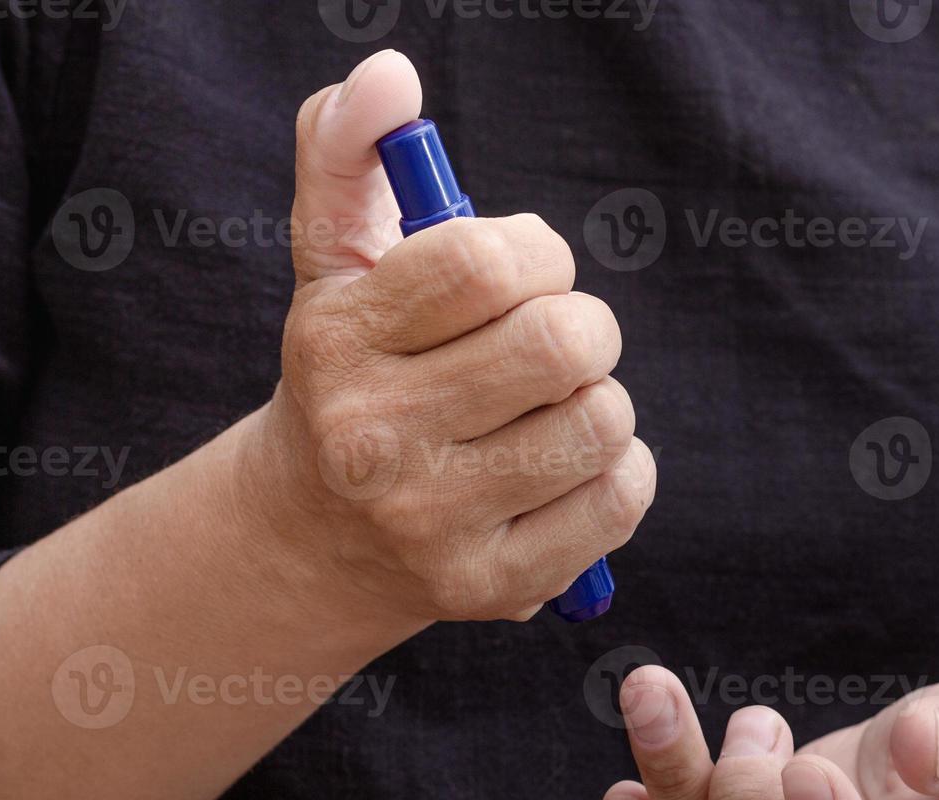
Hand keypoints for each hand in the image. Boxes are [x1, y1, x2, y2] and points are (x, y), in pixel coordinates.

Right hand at [246, 51, 655, 623]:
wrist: (316, 535)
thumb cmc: (353, 374)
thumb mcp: (334, 263)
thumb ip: (349, 152)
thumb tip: (388, 73)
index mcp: (337, 338)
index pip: (488, 261)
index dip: (538, 253)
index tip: (526, 275)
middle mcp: (374, 438)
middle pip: (564, 344)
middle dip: (583, 327)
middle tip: (556, 344)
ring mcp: (432, 522)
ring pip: (600, 423)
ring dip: (600, 400)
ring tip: (555, 408)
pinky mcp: (490, 587)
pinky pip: (619, 501)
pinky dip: (623, 471)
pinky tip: (574, 466)